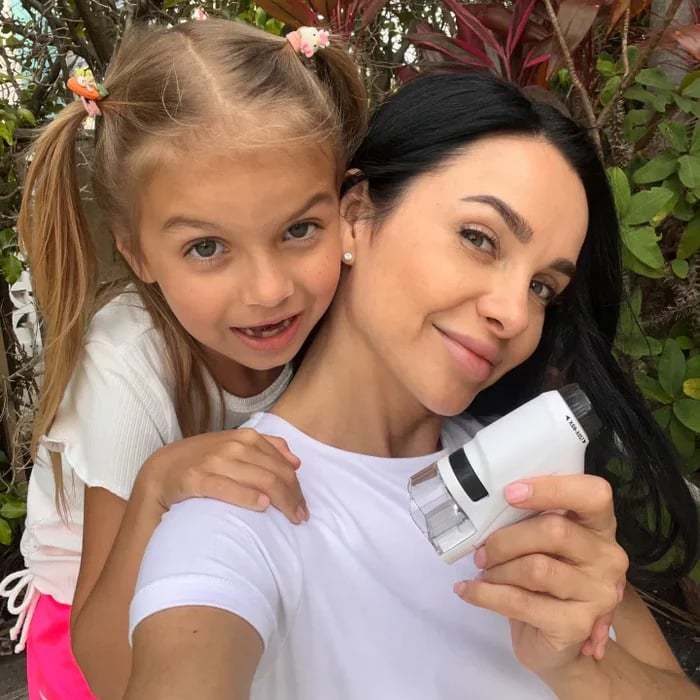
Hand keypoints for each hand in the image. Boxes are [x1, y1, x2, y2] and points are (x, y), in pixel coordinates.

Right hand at [138, 428, 307, 523]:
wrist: (162, 469)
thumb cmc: (204, 460)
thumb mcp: (234, 446)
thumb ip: (265, 447)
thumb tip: (296, 461)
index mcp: (246, 437)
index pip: (281, 463)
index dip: (296, 486)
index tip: (304, 505)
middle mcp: (233, 446)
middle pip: (275, 473)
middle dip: (293, 497)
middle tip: (301, 517)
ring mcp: (215, 461)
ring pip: (259, 480)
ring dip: (281, 501)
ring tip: (292, 518)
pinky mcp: (196, 478)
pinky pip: (227, 488)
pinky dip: (247, 496)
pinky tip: (263, 507)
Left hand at [453, 474, 627, 677]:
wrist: (551, 642)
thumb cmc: (540, 579)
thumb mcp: (538, 542)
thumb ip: (529, 519)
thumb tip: (486, 501)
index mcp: (600, 526)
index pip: (593, 493)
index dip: (551, 489)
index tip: (509, 493)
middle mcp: (608, 557)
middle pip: (555, 530)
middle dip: (506, 539)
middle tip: (482, 552)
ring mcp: (598, 594)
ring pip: (536, 567)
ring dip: (497, 569)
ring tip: (483, 572)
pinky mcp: (578, 625)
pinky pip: (520, 601)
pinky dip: (485, 594)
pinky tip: (468, 590)